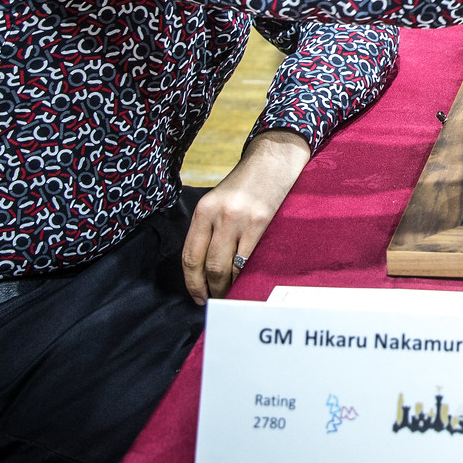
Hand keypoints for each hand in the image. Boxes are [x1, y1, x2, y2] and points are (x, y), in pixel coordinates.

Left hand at [182, 129, 309, 304]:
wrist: (273, 161)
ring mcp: (240, 220)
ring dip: (226, 287)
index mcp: (203, 210)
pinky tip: (244, 281)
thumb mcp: (218, 202)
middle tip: (213, 301)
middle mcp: (219, 215)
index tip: (197, 296)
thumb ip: (209, 229)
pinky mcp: (261, 223)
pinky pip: (248, 260)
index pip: (190, 256)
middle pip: (208, 265)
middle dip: (209, 289)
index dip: (191, 282)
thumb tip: (204, 268)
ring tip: (228, 295)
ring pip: (227, 267)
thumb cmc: (245, 184)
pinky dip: (244, 276)